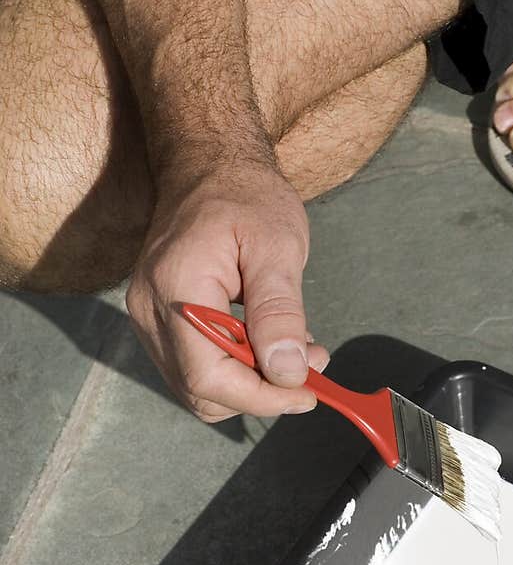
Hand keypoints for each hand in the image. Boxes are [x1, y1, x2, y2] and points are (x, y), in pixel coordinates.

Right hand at [126, 159, 329, 421]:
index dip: (261, 398)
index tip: (309, 393)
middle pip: (201, 390)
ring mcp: (148, 316)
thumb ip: (280, 312)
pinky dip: (236, 370)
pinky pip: (195, 367)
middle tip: (311, 367)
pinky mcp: (158, 320)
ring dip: (251, 384)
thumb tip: (288, 373)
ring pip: (197, 387)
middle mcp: (150, 309)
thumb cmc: (246, 197)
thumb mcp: (278, 247)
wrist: (208, 167)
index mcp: (177, 287)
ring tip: (295, 352)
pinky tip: (267, 343)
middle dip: (261, 392)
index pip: (209, 377)